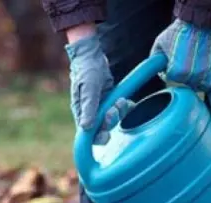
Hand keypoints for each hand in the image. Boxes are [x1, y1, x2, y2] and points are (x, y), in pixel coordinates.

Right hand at [65, 30, 134, 144]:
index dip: (98, 138)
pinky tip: (128, 102)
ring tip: (120, 100)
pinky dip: (125, 108)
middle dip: (111, 122)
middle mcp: (90, 113)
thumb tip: (86, 128)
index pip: (88, 134)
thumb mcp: (88, 89)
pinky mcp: (109, 101)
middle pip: (103, 129)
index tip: (106, 134)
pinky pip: (120, 110)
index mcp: (81, 113)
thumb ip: (89, 108)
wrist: (91, 56)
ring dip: (119, 112)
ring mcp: (100, 107)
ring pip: (113, 119)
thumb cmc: (86, 71)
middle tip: (114, 110)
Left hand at [150, 19, 210, 91]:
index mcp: (176, 72)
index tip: (169, 61)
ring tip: (188, 66)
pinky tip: (198, 73)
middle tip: (179, 62)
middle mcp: (190, 76)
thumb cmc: (177, 31)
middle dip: (178, 74)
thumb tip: (156, 68)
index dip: (166, 70)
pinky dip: (202, 81)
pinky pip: (206, 83)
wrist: (198, 23)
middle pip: (182, 82)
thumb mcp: (159, 43)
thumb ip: (154, 57)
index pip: (169, 78)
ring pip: (194, 85)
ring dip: (190, 79)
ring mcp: (202, 74)